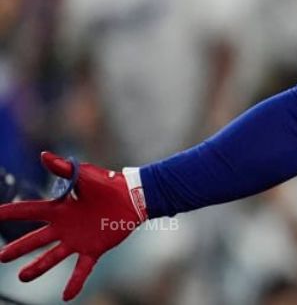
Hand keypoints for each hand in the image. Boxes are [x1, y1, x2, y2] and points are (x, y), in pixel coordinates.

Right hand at [0, 152, 144, 300]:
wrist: (133, 196)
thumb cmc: (108, 183)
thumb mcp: (84, 175)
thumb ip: (64, 168)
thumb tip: (44, 155)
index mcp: (60, 209)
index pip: (29, 212)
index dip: (10, 214)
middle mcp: (64, 227)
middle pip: (36, 239)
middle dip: (18, 248)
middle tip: (1, 257)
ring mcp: (78, 240)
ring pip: (53, 257)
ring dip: (38, 267)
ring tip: (22, 277)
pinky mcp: (94, 249)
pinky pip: (82, 268)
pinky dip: (75, 282)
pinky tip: (66, 297)